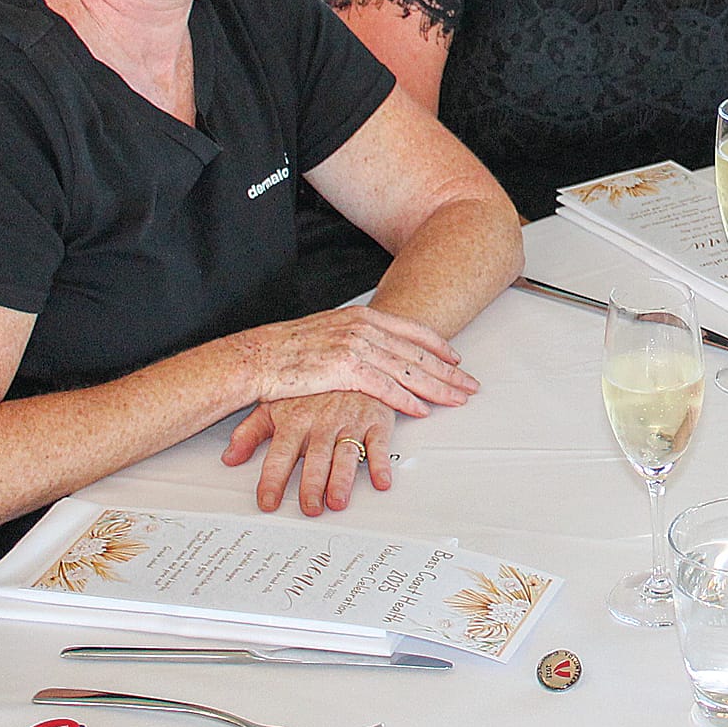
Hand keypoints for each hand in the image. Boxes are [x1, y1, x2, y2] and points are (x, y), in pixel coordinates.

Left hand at [222, 391, 397, 514]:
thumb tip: (229, 457)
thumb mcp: (275, 402)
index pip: (280, 454)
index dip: (273, 479)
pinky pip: (380, 444)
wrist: (350, 351)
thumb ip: (250, 431)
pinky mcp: (376, 420)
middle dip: (312, 484)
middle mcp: (322, 422)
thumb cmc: (314, 385)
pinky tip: (381, 481)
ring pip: (346, 453)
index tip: (268, 502)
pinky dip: (381, 463)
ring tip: (337, 500)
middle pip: (316, 458)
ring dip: (343, 479)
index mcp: (295, 420)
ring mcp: (350, 421)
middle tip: (310, 507)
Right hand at [238, 303, 476, 418]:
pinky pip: (385, 388)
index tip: (456, 359)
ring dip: (437, 388)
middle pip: (418, 352)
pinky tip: (422, 409)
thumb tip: (374, 347)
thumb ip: (354, 337)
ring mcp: (356, 347)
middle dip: (448, 372)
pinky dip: (407, 400)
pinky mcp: (345, 369)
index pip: (412, 331)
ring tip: (457, 399)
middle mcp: (363, 328)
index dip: (438, 346)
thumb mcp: (328, 332)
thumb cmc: (287, 349)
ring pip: (408, 370)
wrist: (258, 356)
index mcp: (361, 317)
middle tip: (469, 384)